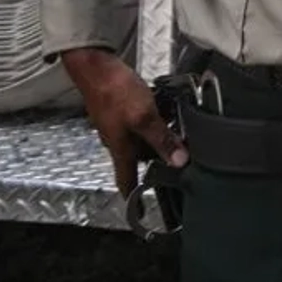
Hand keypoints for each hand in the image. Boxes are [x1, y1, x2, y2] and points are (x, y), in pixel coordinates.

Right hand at [60, 47, 186, 193]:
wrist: (96, 67)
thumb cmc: (116, 92)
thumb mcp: (145, 117)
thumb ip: (162, 139)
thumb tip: (180, 161)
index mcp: (121, 148)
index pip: (126, 180)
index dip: (133, 197)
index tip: (140, 214)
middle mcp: (119, 141)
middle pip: (142, 159)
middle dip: (161, 158)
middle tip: (185, 155)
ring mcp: (120, 125)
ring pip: (145, 139)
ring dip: (162, 136)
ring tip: (184, 130)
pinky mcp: (123, 110)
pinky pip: (144, 123)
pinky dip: (157, 121)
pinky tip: (171, 110)